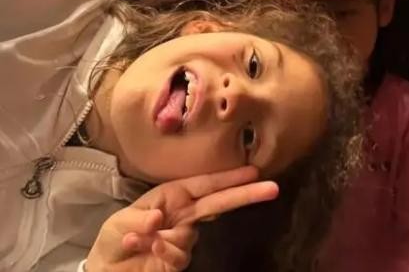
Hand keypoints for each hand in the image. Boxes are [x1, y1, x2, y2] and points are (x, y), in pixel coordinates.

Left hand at [86, 166, 277, 271]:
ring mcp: (183, 238)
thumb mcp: (122, 222)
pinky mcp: (178, 261)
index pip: (205, 184)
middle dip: (244, 194)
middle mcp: (183, 214)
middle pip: (218, 203)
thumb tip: (161, 218)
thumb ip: (143, 218)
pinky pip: (178, 255)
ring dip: (162, 238)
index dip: (229, 178)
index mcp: (173, 196)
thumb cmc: (114, 238)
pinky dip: (161, 252)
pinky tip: (146, 250)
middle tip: (271, 188)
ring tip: (136, 240)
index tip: (253, 171)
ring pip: (189, 235)